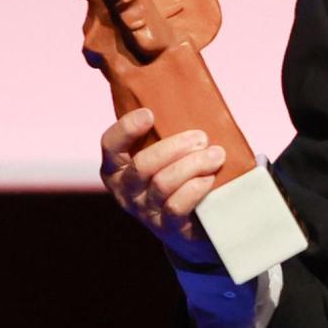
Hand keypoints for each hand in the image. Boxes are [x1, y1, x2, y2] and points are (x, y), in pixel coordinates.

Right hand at [100, 107, 226, 264]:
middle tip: (202, 137)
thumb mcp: (166, 157)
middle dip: (175, 146)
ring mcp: (145, 210)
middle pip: (142, 164)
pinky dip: (195, 189)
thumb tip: (191, 100)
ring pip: (162, 183)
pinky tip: (209, 179)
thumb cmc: (180, 177)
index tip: (150, 114)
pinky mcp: (167, 227)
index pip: (110, 145)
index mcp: (119, 168)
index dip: (126, 128)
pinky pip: (177, 206)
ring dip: (193, 165)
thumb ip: (166, 134)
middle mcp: (126, 190)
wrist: (194, 226)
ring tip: (216, 155)